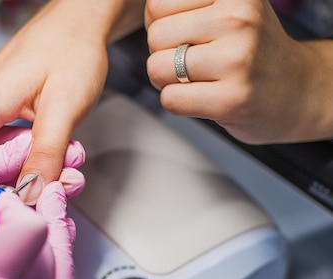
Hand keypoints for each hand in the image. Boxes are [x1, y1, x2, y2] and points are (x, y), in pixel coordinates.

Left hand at [145, 0, 330, 143]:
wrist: (296, 91)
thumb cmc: (249, 50)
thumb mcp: (228, 10)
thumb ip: (186, 6)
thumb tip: (147, 12)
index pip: (157, 4)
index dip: (160, 24)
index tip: (184, 34)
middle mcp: (239, 20)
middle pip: (155, 36)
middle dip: (161, 53)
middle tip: (190, 61)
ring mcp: (237, 60)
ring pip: (157, 68)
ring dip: (167, 80)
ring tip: (196, 79)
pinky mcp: (231, 99)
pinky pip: (170, 99)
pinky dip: (178, 102)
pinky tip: (203, 97)